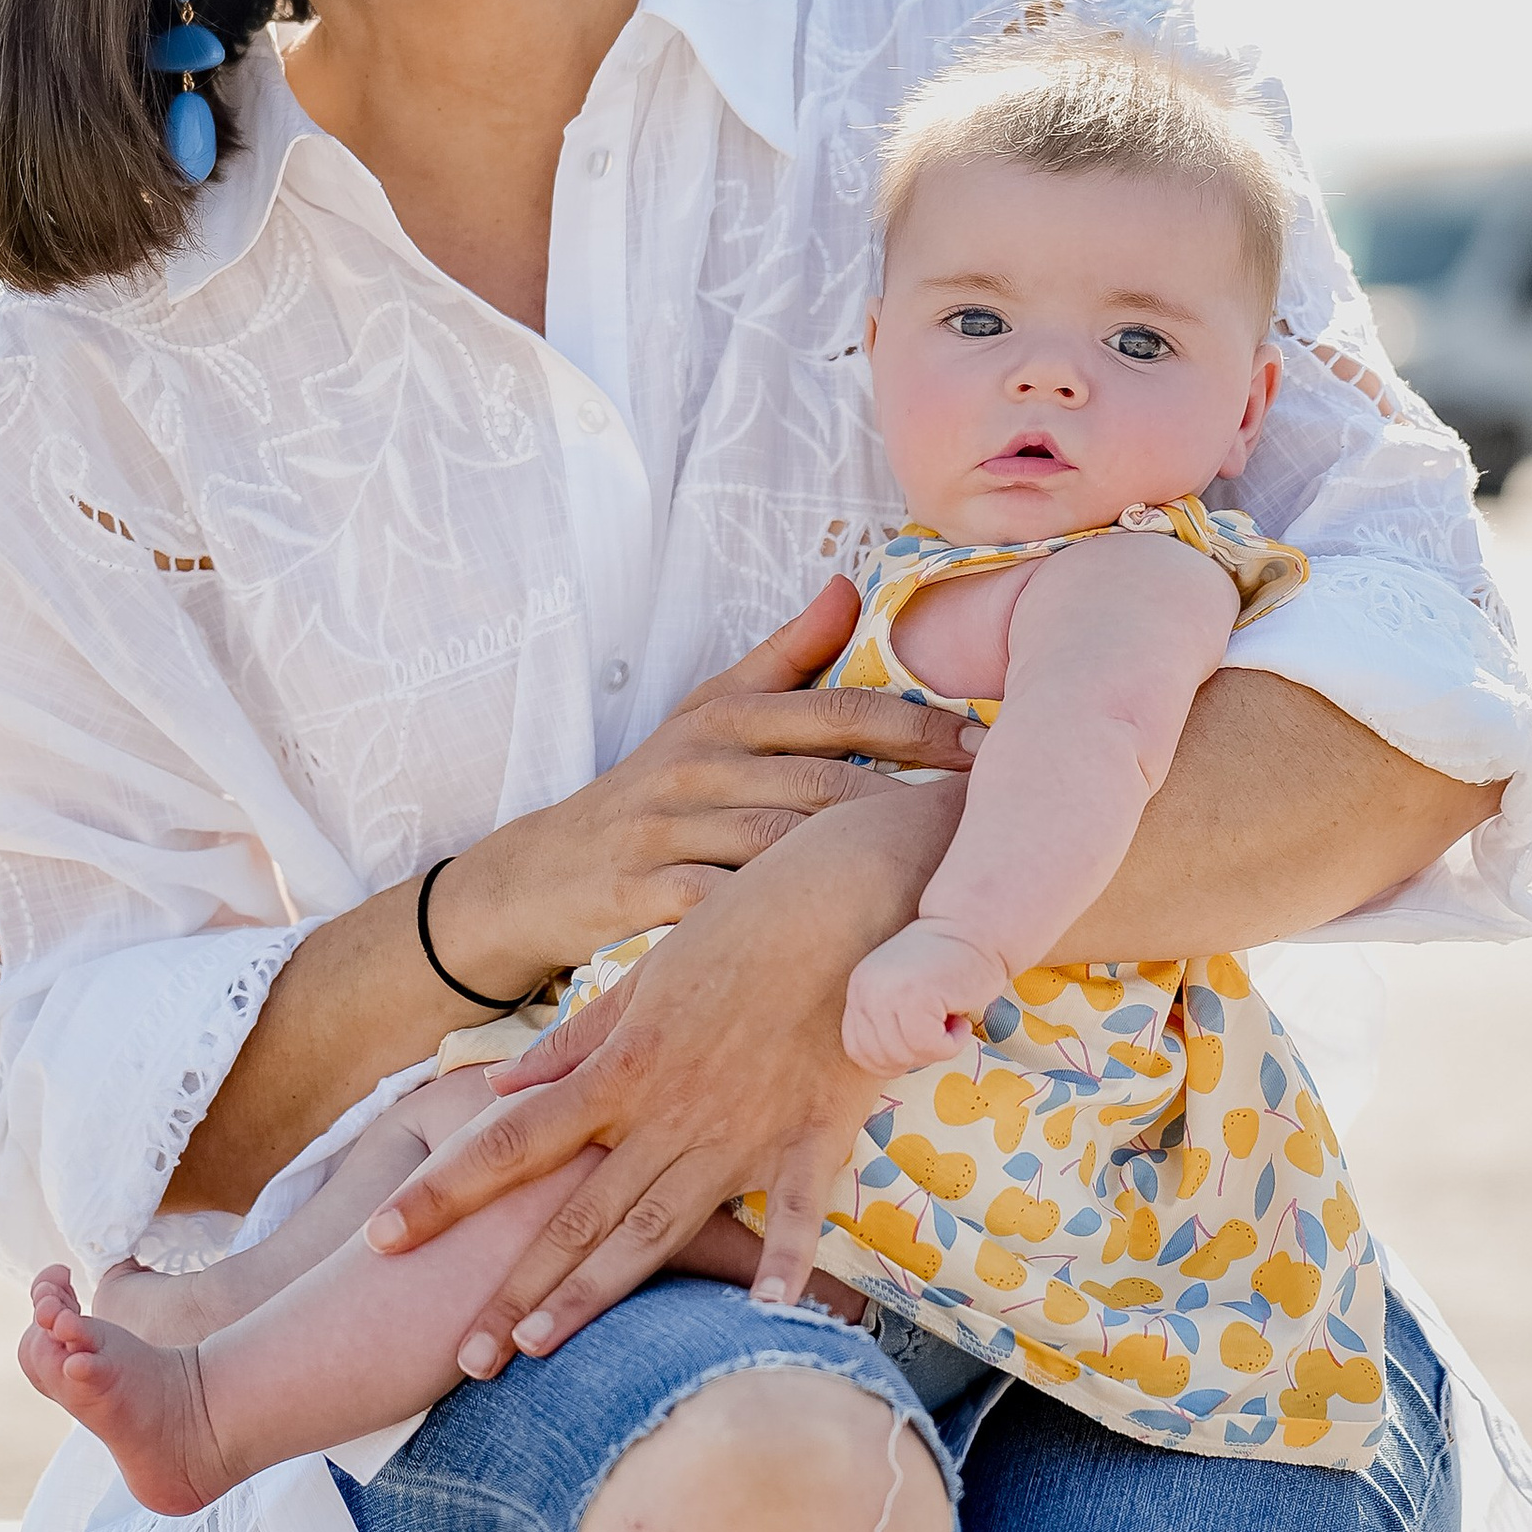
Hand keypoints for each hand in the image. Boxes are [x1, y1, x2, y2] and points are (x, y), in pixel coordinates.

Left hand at [365, 770, 965, 1352]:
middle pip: (574, 1213)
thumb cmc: (749, 920)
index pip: (512, 1143)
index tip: (384, 1237)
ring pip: (656, 1230)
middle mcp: (667, 1110)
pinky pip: (791, 1212)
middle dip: (513, 1288)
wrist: (853, 892)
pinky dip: (778, 1266)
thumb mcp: (650, 972)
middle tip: (461, 1358)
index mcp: (621, 1068)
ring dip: (596, 1295)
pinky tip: (760, 1322)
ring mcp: (740, 1129)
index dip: (445, 1193)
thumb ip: (577, 1040)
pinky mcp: (812, 1135)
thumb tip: (505, 1088)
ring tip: (540, 1351)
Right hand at [422, 579, 976, 997]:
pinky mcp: (645, 893)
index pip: (836, 711)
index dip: (915, 727)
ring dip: (860, 867)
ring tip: (939, 887)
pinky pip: (729, 908)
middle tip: (990, 821)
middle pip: (823, 780)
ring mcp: (670, 829)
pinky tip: (852, 946)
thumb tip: (848, 584)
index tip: (986, 748)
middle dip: (910, 800)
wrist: (541, 872)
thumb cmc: (649, 790)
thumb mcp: (705, 712)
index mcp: (725, 717)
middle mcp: (698, 764)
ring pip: (783, 845)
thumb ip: (783, 656)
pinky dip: (785, 925)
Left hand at [841, 920, 1001, 1081]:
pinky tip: (961, 1021)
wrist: (975, 929)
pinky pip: (930, 1047)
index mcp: (859, 989)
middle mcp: (866, 990)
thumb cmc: (948, 966)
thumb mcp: (902, 991)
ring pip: (907, 1054)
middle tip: (941, 1032)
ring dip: (937, 1049)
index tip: (917, 1049)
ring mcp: (887, 993)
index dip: (889, 1062)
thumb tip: (887, 1066)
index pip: (857, 1050)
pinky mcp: (915, 996)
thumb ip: (887, 1021)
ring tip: (952, 1022)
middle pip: (881, 1058)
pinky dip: (952, 1044)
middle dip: (916, 1057)